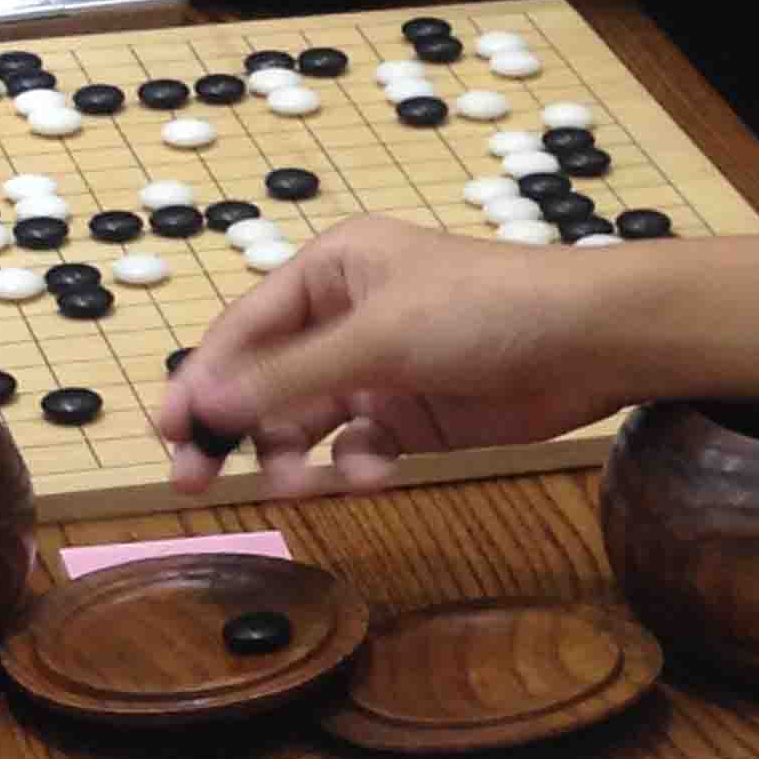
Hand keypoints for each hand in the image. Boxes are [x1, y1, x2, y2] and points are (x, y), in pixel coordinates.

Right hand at [151, 219, 637, 495]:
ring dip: (291, 456)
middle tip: (191, 481)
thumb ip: (290, 376)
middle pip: (264, 380)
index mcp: (329, 271)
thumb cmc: (486, 312)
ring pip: (306, 422)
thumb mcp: (379, 338)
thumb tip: (203, 405)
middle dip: (232, 428)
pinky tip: (370, 476)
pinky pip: (357, 447)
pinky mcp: (414, 415)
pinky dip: (353, 467)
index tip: (167, 433)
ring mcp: (380, 368)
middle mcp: (346, 316)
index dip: (200, 380)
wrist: (592, 343)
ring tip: (296, 486)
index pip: (242, 330)